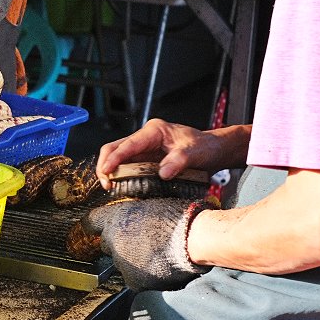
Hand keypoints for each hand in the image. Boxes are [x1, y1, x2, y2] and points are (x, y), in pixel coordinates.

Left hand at [80, 197, 215, 290]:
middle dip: (120, 244)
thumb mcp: (151, 205)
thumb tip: (133, 220)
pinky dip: (145, 275)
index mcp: (114, 218)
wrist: (193, 239)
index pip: (91, 222)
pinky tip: (160, 267)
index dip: (95, 225)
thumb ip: (134, 215)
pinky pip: (135, 279)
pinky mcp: (134, 281)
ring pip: (122, 263)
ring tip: (156, 254)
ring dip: (133, 260)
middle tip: (141, 241)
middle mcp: (112, 241)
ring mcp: (122, 263)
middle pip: (108, 244)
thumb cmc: (177, 217)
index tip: (93, 229)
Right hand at [96, 119, 233, 189]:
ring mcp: (143, 149)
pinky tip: (120, 186)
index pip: (127, 144)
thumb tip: (162, 173)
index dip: (115, 158)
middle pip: (114, 148)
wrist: (213, 151)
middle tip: (107, 184)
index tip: (107, 172)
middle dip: (106, 165)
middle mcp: (144, 138)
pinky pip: (127, 166)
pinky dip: (120, 176)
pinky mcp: (145, 160)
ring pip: (117, 157)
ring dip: (111, 172)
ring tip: (111, 187)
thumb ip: (178, 161)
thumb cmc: (205, 147)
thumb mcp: (194, 153)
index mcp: (153, 131)